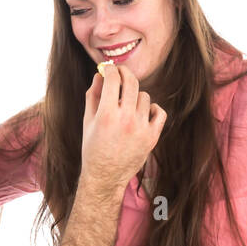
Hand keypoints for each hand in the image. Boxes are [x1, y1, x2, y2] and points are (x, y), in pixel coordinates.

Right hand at [80, 66, 165, 194]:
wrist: (106, 177)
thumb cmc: (93, 148)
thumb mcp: (88, 121)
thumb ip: (93, 95)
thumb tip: (100, 74)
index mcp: (107, 115)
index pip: (113, 78)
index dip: (110, 69)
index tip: (109, 69)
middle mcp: (126, 120)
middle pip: (132, 82)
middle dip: (125, 74)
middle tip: (121, 74)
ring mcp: (141, 129)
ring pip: (145, 96)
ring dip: (135, 96)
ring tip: (127, 106)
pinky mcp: (152, 137)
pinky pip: (159, 111)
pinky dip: (152, 109)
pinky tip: (143, 113)